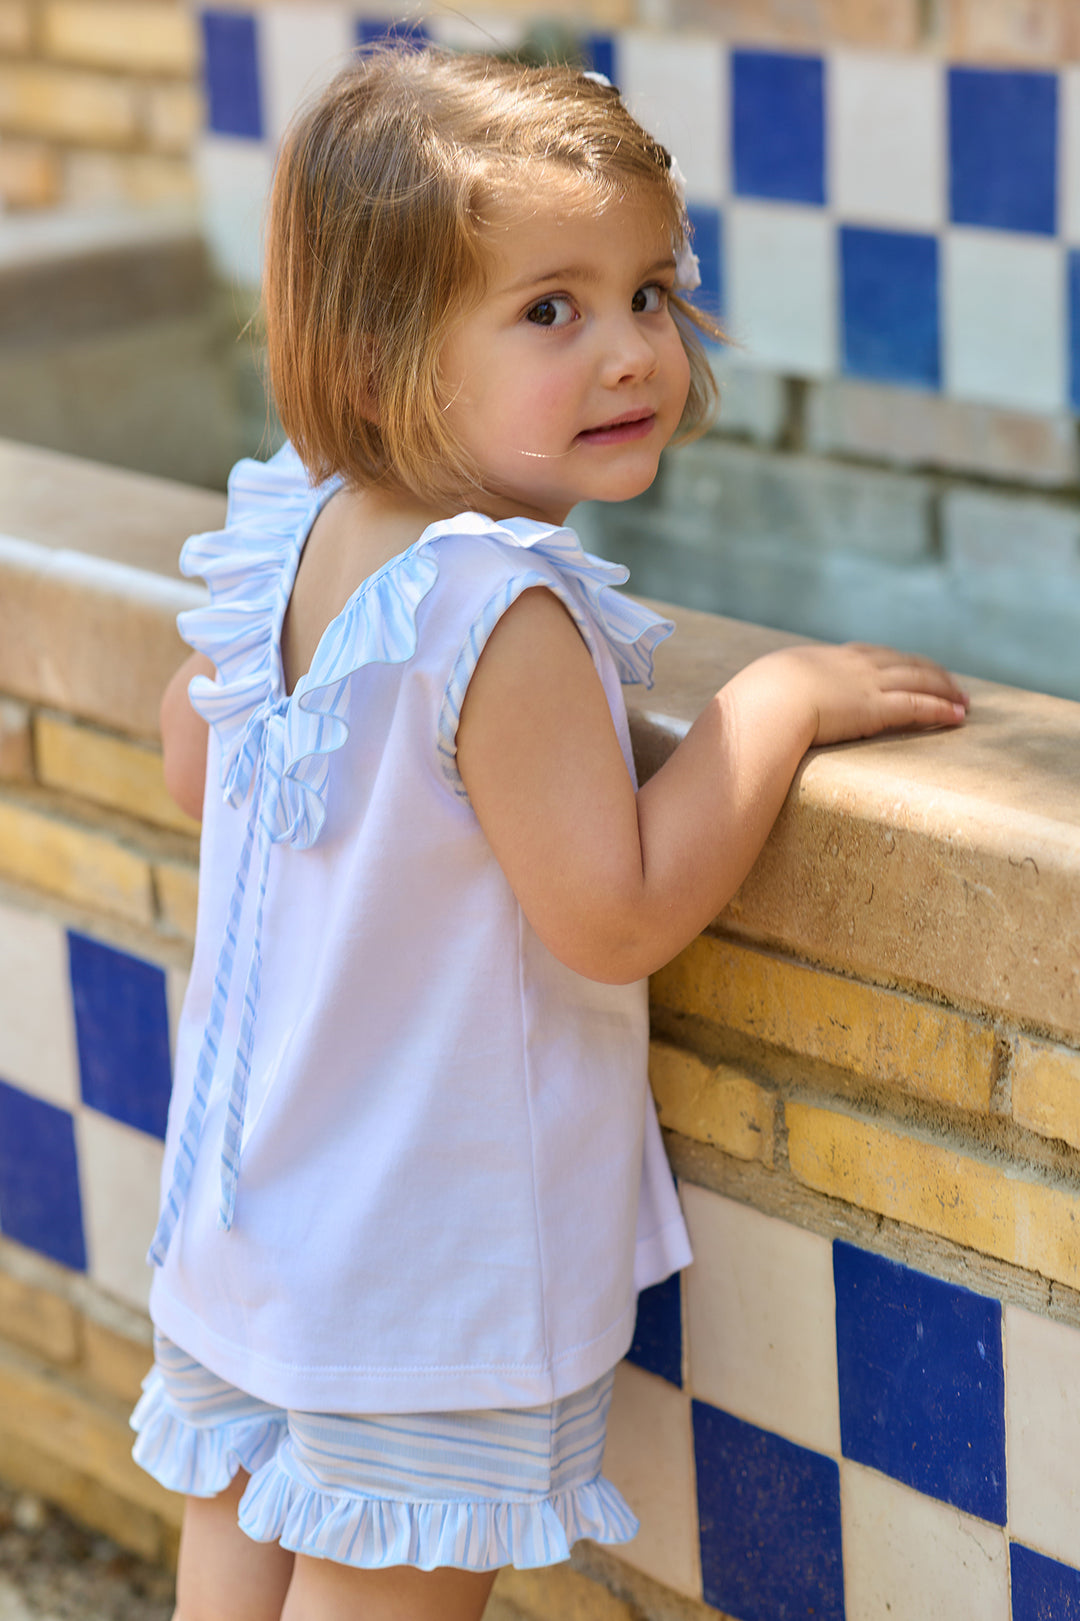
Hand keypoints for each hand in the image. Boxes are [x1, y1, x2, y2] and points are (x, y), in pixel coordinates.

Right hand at [760, 642, 969, 748]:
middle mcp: (855, 665)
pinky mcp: (877, 708)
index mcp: (829, 658)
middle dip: (932, 672)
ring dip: (945, 690)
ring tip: (964, 701)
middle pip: (905, 662)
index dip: (897, 660)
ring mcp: (868, 685)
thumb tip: (760, 704)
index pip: (874, 654)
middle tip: (952, 684)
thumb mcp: (768, 687)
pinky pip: (918, 705)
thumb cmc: (758, 699)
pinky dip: (941, 709)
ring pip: (920, 681)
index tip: (911, 666)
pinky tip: (958, 716)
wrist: (767, 701)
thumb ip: (777, 693)